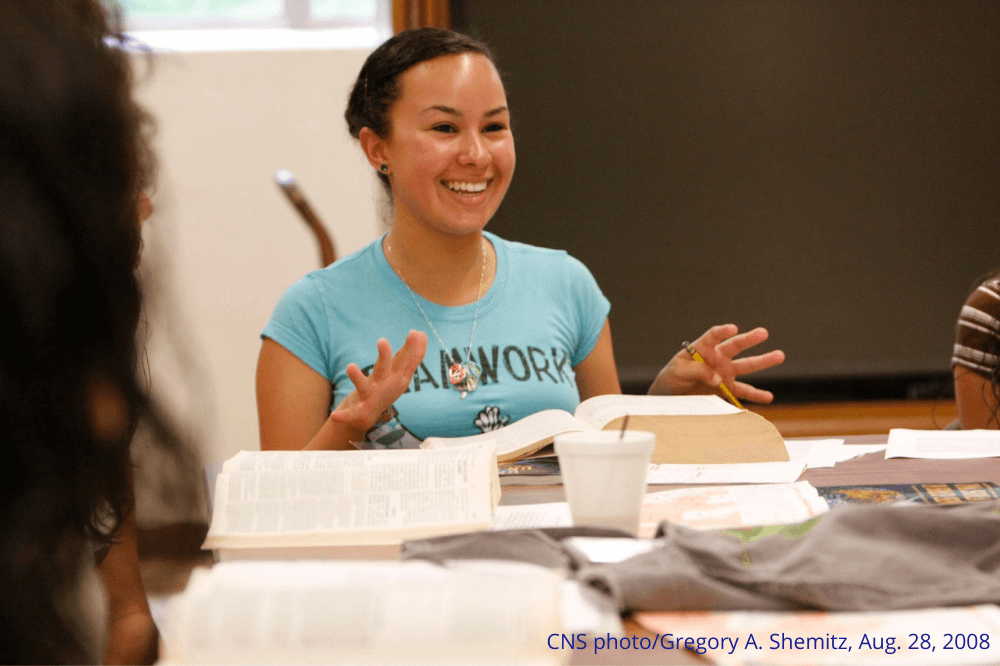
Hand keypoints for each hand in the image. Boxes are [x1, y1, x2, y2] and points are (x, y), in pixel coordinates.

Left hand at [329, 330, 426, 430]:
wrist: (368, 417)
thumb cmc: (385, 390)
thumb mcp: (401, 373)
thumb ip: (412, 356)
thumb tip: (423, 333)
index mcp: (397, 377)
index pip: (406, 361)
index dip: (411, 348)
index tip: (415, 332)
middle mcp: (385, 386)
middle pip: (385, 369)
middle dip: (384, 356)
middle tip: (382, 341)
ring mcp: (371, 398)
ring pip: (364, 387)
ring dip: (357, 378)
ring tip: (350, 367)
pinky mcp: (358, 412)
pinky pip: (349, 414)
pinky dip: (343, 416)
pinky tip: (335, 415)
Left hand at [649, 324, 784, 403]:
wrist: (670, 397)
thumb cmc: (671, 378)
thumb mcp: (678, 372)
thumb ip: (697, 371)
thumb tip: (717, 377)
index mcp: (702, 349)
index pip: (713, 336)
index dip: (722, 331)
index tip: (732, 328)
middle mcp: (717, 358)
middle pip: (735, 346)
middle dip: (749, 339)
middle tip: (763, 332)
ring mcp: (724, 373)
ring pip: (746, 366)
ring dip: (763, 361)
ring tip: (779, 355)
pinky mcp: (726, 390)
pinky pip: (744, 392)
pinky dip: (756, 395)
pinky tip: (769, 397)